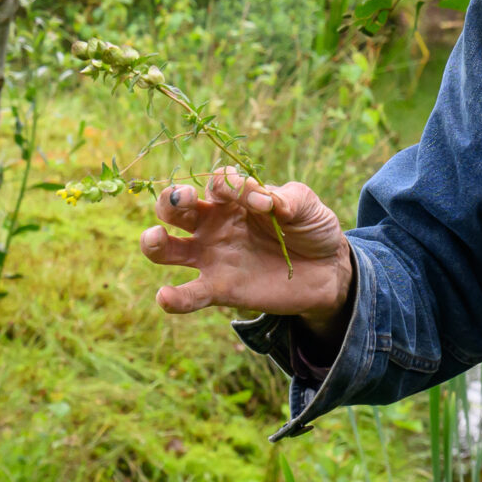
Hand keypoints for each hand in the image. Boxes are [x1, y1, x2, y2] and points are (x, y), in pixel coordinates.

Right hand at [139, 168, 353, 332]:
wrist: (327, 270)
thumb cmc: (311, 229)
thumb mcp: (308, 206)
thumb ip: (289, 198)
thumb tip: (265, 200)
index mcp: (235, 200)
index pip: (217, 183)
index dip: (233, 185)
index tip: (262, 200)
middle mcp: (214, 225)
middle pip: (176, 209)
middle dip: (171, 200)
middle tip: (182, 198)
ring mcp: (213, 258)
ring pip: (168, 250)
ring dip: (154, 243)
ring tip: (154, 238)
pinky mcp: (219, 289)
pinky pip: (189, 295)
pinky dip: (173, 298)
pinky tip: (165, 297)